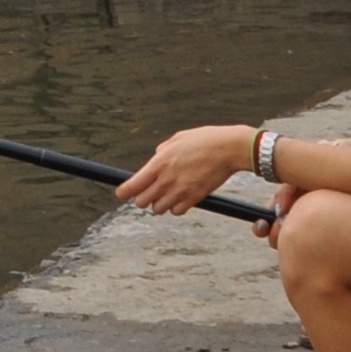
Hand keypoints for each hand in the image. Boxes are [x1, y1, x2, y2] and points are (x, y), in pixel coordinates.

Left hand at [116, 124, 259, 216]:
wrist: (228, 149)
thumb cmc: (204, 140)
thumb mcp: (177, 139)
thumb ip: (162, 151)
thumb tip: (155, 159)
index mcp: (159, 162)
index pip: (132, 186)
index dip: (123, 192)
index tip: (121, 193)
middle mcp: (166, 179)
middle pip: (141, 202)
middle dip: (143, 198)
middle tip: (149, 192)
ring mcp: (180, 191)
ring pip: (158, 209)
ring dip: (160, 204)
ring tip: (167, 194)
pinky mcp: (194, 199)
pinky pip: (177, 212)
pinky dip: (176, 207)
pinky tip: (181, 197)